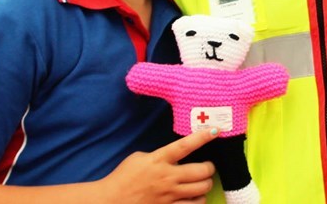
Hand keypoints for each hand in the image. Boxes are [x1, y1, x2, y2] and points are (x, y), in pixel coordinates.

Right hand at [99, 129, 217, 202]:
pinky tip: (195, 198)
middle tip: (207, 168)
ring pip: (201, 190)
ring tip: (201, 184)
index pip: (185, 146)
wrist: (110, 201)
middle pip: (202, 171)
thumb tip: (174, 156)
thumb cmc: (123, 177)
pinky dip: (198, 201)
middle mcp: (167, 177)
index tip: (216, 130)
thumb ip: (159, 155)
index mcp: (159, 160)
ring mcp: (169, 196)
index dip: (202, 137)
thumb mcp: (139, 158)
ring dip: (205, 186)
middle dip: (209, 168)